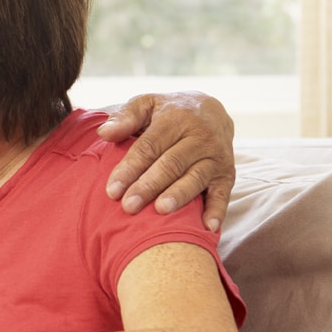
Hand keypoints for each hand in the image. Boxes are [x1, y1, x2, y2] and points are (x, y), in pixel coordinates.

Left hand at [98, 91, 235, 230]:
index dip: (130, 169)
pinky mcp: (227, 174)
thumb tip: (104, 133)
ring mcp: (216, 157)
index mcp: (176, 119)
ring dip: (178, 196)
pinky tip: (207, 227)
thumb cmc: (168, 112)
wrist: (212, 111)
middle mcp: (200, 137)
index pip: (149, 147)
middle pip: (171, 164)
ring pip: (195, 178)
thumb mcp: (146, 104)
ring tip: (160, 210)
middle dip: (149, 186)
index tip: (112, 190)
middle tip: (129, 206)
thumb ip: (125, 117)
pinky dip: (217, 210)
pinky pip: (223, 193)